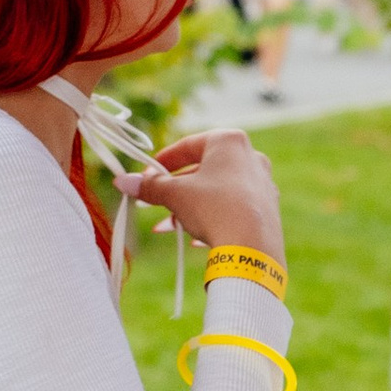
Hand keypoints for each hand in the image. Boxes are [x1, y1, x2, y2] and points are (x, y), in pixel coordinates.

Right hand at [114, 129, 284, 267]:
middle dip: (176, 188)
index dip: (161, 162)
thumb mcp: (175, 195)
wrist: (252, 249)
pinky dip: (211, 216)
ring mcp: (263, 183)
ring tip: (171, 225)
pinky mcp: (268, 208)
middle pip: (202, 169)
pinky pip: (232, 207)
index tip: (145, 177)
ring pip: (216, 190)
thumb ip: (150, 186)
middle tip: (156, 201)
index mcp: (229, 141)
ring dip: (190, 205)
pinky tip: (196, 236)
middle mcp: (250, 156)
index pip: (187, 145)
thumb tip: (122, 181)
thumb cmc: (214, 209)